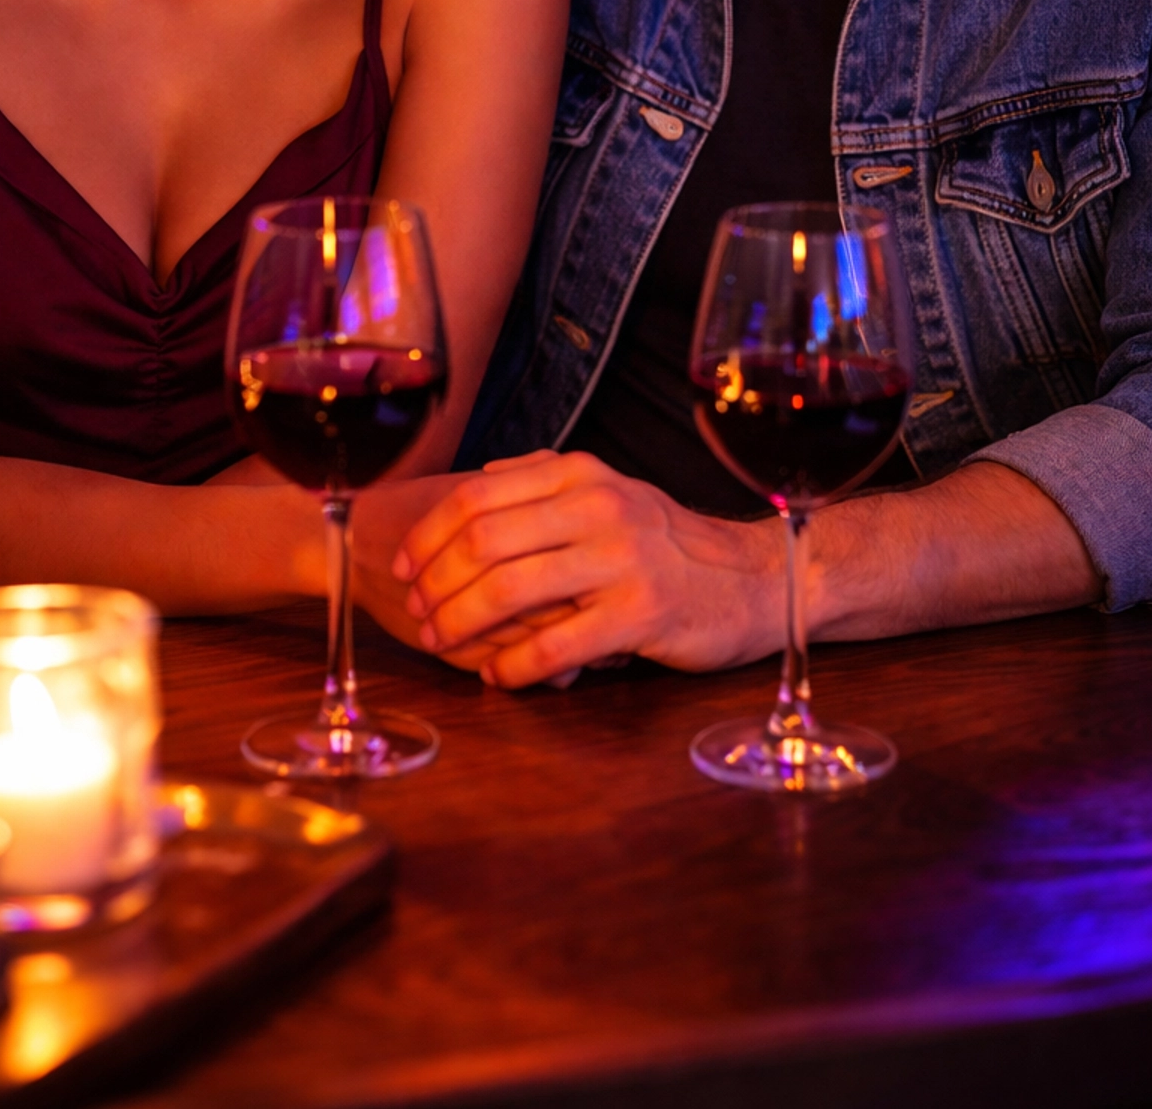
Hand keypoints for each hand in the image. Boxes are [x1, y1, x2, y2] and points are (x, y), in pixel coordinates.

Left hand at [390, 450, 781, 687]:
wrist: (751, 579)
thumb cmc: (667, 542)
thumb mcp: (610, 492)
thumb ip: (545, 481)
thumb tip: (480, 476)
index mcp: (580, 475)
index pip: (477, 497)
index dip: (428, 534)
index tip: (401, 565)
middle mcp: (597, 506)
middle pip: (483, 541)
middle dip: (434, 582)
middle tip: (414, 612)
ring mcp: (621, 559)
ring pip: (509, 591)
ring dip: (460, 622)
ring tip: (440, 642)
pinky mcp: (641, 613)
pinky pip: (557, 645)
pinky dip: (514, 665)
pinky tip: (496, 676)